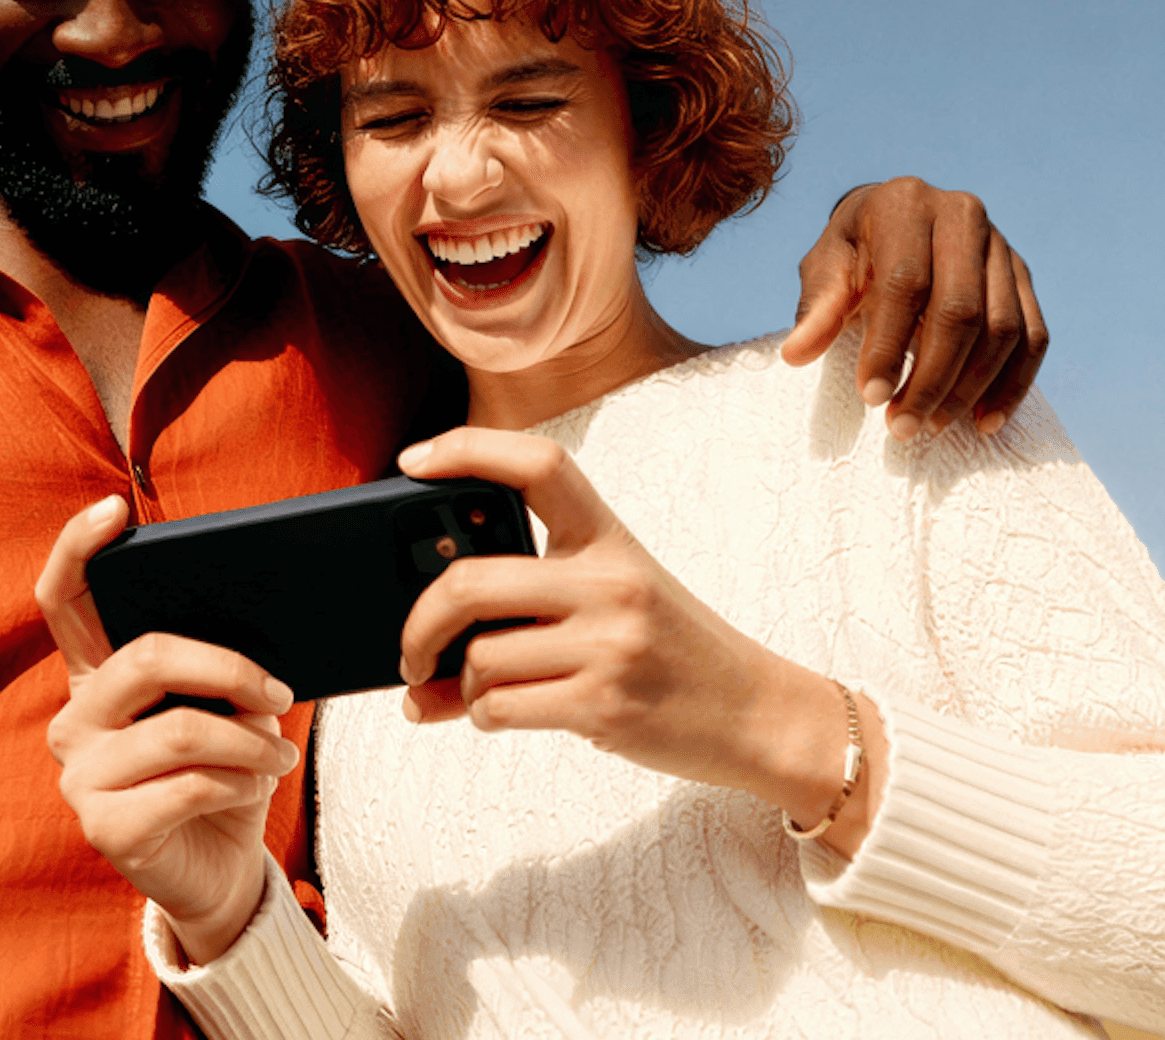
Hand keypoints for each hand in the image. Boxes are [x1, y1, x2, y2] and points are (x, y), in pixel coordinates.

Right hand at [35, 497, 298, 963]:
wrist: (218, 871)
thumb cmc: (220, 776)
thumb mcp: (224, 709)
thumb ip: (220, 669)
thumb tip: (261, 645)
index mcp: (96, 677)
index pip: (63, 599)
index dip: (78, 548)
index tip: (114, 509)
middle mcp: (73, 719)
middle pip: (147, 656)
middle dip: (229, 668)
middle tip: (279, 691)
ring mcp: (80, 775)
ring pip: (180, 728)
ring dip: (250, 740)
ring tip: (279, 754)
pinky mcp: (103, 826)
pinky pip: (189, 784)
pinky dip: (239, 782)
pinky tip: (254, 786)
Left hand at [395, 430, 866, 849]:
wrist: (756, 712)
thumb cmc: (672, 649)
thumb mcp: (615, 600)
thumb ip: (531, 604)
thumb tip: (422, 648)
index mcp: (610, 537)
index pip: (538, 464)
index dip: (468, 449)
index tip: (413, 461)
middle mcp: (609, 581)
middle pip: (471, 582)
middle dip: (418, 624)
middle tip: (409, 650)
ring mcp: (609, 644)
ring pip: (479, 659)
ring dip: (460, 686)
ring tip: (472, 692)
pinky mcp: (603, 704)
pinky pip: (498, 708)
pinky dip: (481, 716)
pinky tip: (496, 714)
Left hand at [779, 176, 1049, 437]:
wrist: (897, 221)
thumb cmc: (854, 250)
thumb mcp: (826, 267)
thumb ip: (817, 308)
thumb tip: (796, 354)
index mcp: (905, 204)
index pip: (905, 284)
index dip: (888, 345)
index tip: (870, 397)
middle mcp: (963, 215)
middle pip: (961, 310)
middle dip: (932, 378)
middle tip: (903, 427)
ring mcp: (1001, 246)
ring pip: (1002, 328)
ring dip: (970, 389)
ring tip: (931, 427)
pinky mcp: (1023, 275)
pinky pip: (1033, 336)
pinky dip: (1013, 385)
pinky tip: (984, 422)